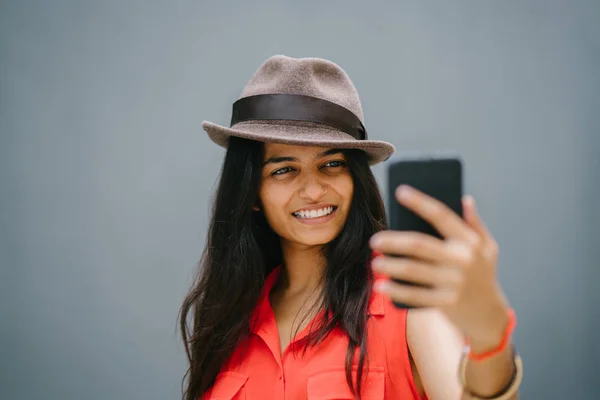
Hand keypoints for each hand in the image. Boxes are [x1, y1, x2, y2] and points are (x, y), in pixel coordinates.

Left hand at [369, 185, 509, 346]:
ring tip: (374, 262)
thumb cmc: (483, 275)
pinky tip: (381, 286)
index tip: (400, 191)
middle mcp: (462, 260)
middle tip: (374, 240)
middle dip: (393, 241)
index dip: (420, 202)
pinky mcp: (446, 302)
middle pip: (419, 245)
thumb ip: (475, 223)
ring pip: (413, 271)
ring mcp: (454, 282)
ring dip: (390, 266)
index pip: (441, 216)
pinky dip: (396, 291)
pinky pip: (415, 296)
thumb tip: (465, 199)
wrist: (490, 316)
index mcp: (469, 241)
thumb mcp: (488, 248)